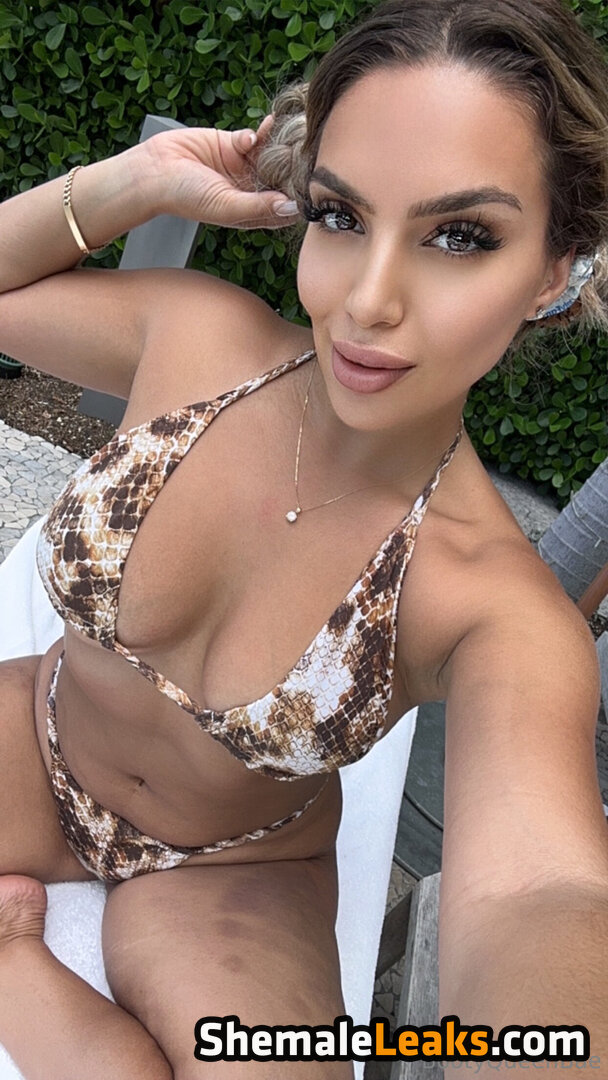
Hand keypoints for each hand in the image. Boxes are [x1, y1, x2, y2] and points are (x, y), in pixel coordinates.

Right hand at [138, 115, 299, 229]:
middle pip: (284, 179)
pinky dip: (264, 131)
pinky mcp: (234, 144)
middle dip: (296, 168)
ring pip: (274, 155)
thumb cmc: (187, 197)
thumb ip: (259, 207)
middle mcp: (252, 191)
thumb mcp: (226, 205)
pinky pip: (257, 136)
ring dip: (283, 146)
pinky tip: (265, 128)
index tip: (315, 183)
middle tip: (313, 153)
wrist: (155, 170)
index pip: (287, 207)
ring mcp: (244, 167)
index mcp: (253, 212)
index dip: (301, 197)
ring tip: (295, 134)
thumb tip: (292, 208)